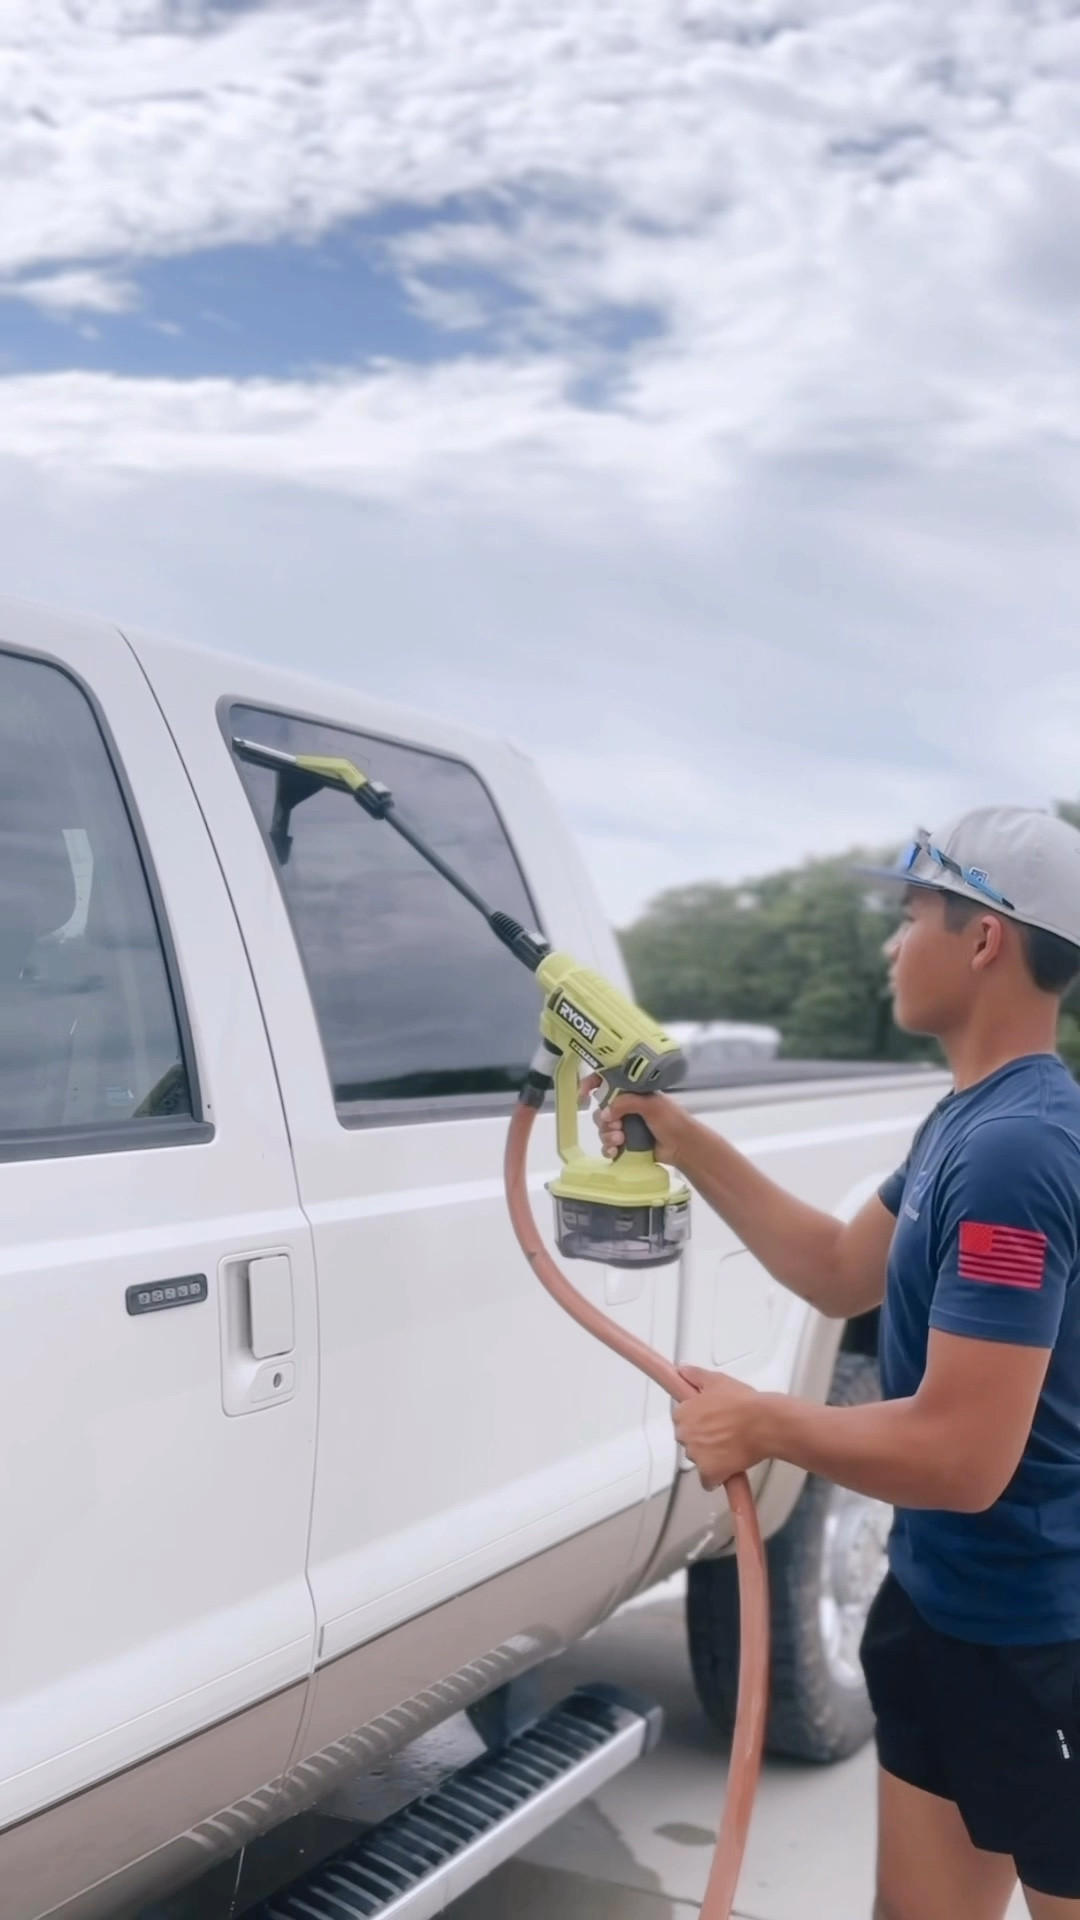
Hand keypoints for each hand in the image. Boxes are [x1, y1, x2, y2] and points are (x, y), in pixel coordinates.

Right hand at [582, 1079, 689, 1165]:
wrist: (683, 1146)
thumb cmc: (671, 1120)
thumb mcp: (651, 1104)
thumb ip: (627, 1102)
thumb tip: (606, 1112)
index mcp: (632, 1093)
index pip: (606, 1083)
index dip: (591, 1085)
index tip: (583, 1094)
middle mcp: (626, 1108)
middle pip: (601, 1110)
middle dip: (605, 1120)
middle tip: (617, 1126)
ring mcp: (625, 1127)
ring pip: (603, 1129)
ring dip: (607, 1135)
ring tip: (621, 1141)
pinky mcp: (626, 1144)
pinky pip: (607, 1145)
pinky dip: (608, 1148)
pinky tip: (615, 1152)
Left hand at [673, 1365, 769, 1489]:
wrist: (764, 1423)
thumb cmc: (744, 1402)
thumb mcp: (718, 1380)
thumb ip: (695, 1375)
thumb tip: (681, 1370)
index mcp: (683, 1413)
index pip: (682, 1420)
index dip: (698, 1421)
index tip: (711, 1421)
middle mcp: (685, 1434)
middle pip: (689, 1440)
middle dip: (703, 1439)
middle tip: (724, 1434)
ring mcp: (695, 1455)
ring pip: (698, 1460)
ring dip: (711, 1457)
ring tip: (731, 1448)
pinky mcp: (709, 1473)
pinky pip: (708, 1481)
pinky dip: (717, 1477)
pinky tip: (730, 1468)